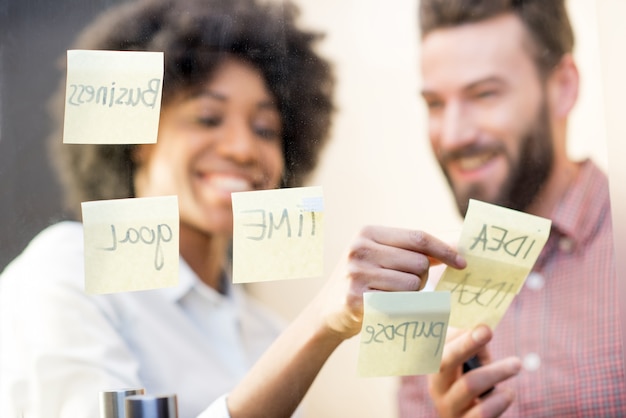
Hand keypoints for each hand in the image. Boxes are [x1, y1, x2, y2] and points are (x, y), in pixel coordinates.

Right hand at [315, 225, 465, 338]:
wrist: (328, 311)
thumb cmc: (365, 280)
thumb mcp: (382, 255)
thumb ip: (414, 247)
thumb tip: (456, 240)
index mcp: (368, 232)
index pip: (418, 237)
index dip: (445, 250)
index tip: (463, 263)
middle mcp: (359, 249)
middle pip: (419, 263)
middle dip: (423, 278)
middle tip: (407, 286)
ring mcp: (356, 274)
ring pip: (413, 285)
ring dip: (412, 295)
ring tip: (393, 296)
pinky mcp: (356, 299)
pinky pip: (400, 304)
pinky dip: (402, 308)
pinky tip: (387, 308)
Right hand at [429, 325, 520, 417]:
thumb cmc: (471, 385)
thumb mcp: (469, 365)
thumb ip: (473, 345)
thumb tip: (482, 324)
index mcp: (434, 367)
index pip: (435, 344)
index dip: (454, 332)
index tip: (475, 321)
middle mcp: (436, 387)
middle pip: (443, 362)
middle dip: (466, 344)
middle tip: (488, 331)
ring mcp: (449, 408)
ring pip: (469, 385)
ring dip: (496, 371)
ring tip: (516, 364)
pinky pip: (483, 412)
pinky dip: (500, 399)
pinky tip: (508, 393)